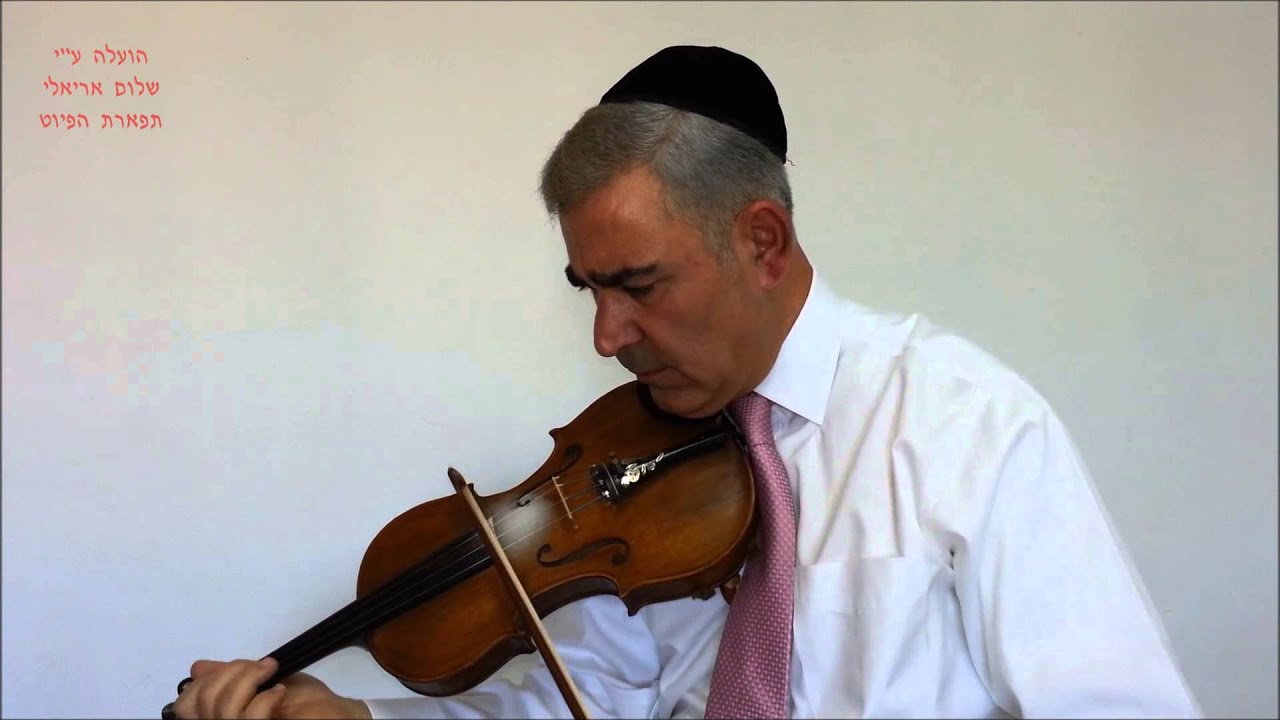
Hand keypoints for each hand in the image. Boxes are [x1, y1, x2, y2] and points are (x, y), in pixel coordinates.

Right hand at [172, 657, 370, 718]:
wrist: (337, 714)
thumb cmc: (303, 701)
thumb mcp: (263, 681)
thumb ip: (231, 675)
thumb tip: (198, 668)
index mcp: (219, 716)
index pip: (186, 705)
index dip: (204, 682)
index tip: (239, 667)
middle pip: (203, 701)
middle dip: (232, 673)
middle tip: (262, 668)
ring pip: (223, 709)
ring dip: (249, 681)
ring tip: (272, 676)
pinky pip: (247, 718)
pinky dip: (265, 698)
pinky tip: (280, 693)